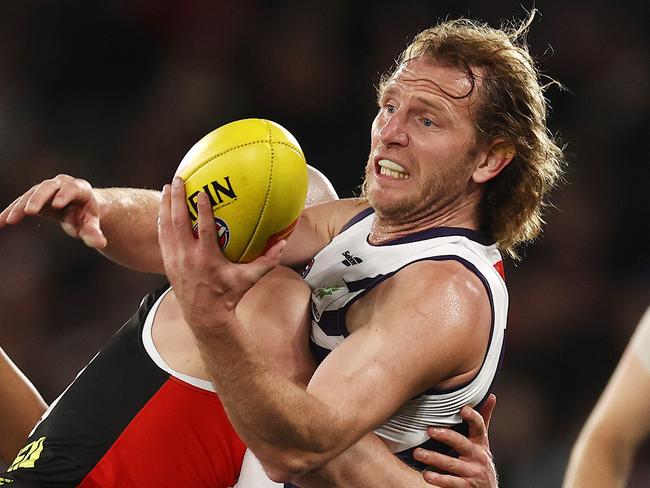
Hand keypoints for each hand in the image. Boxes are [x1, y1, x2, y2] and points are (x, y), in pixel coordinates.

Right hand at [0, 174, 106, 247]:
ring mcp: (47, 189)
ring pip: (31, 194)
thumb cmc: (87, 216)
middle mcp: (62, 184)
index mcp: (80, 189)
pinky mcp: (35, 197)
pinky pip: (21, 203)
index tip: (57, 205)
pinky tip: (0, 222)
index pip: (72, 189)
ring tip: (10, 220)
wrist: (80, 208)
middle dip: (38, 199)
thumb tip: (101, 244)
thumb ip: (94, 233)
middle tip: (29, 211)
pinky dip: (10, 211)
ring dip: (20, 206)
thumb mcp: (91, 225)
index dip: (65, 195)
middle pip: (48, 188)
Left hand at [157, 177, 284, 330]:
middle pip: (179, 222)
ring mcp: (175, 260)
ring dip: (165, 206)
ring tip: (167, 188)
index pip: (203, 229)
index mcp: (207, 258)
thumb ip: (266, 261)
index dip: (202, 209)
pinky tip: (163, 210)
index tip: (201, 192)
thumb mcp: (249, 279)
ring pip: (166, 227)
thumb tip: (282, 243)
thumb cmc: (229, 294)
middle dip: (177, 199)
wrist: (205, 315)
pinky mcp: (168, 263)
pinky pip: (162, 237)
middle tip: (177, 180)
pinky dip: (162, 221)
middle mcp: (188, 257)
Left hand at [414, 394, 497, 487]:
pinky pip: (451, 482)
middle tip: (429, 430)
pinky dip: (438, 479)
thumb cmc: (479, 460)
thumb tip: (492, 396)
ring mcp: (473, 473)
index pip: (479, 427)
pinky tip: (426, 474)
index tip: (462, 409)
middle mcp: (478, 457)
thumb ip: (483, 420)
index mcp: (480, 443)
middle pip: (462, 444)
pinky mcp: (466, 487)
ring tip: (418, 453)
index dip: (472, 417)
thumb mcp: (482, 442)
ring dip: (434, 458)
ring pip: (452, 464)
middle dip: (446, 436)